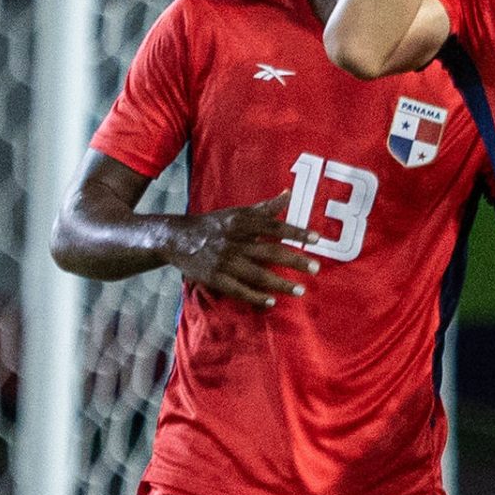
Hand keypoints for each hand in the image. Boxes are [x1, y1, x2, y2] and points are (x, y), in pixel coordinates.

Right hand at [170, 191, 319, 309]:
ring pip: (257, 274)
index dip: (296, 232)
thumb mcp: (238, 212)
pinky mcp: (215, 278)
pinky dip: (255, 297)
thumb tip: (289, 193)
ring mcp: (224, 261)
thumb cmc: (214, 225)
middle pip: (269, 252)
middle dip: (294, 260)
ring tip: (300, 290)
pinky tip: (271, 301)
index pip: (274, 227)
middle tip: (315, 268)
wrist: (177, 238)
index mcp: (242, 222)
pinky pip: (238, 290)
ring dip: (280, 283)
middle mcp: (235, 241)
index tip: (317, 238)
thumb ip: (265, 207)